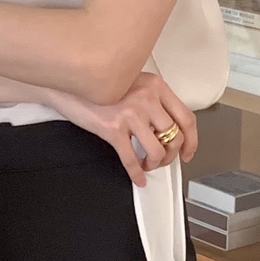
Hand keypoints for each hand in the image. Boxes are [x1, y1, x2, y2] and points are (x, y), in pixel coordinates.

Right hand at [50, 72, 197, 186]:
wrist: (68, 84)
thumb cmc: (99, 85)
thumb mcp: (132, 82)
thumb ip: (152, 99)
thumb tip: (166, 128)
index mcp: (156, 86)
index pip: (186, 117)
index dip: (191, 140)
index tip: (188, 152)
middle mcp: (147, 97)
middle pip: (175, 136)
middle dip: (171, 155)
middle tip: (163, 160)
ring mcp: (130, 113)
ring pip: (157, 150)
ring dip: (155, 164)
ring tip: (147, 164)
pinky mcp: (113, 128)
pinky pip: (131, 159)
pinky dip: (137, 174)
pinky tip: (138, 178)